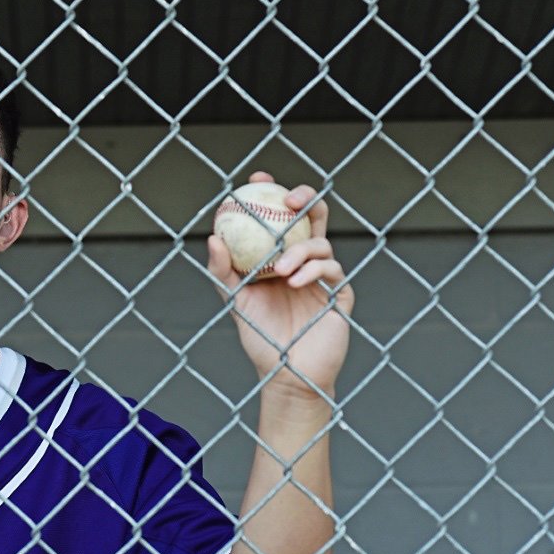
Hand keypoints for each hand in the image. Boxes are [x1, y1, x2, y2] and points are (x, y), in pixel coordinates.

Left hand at [206, 172, 355, 396]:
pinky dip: (313, 270)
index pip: (279, 216)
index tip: (257, 179)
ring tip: (280, 270)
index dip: (272, 191)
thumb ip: (222, 270)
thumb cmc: (260, 337)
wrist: (285, 375)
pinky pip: (332, 269)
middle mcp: (304, 261)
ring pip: (321, 242)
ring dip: (300, 249)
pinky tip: (295, 282)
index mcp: (280, 256)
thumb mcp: (235, 300)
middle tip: (289, 199)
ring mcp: (324, 276)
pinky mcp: (341, 294)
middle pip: (313, 216)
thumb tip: (213, 237)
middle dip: (305, 197)